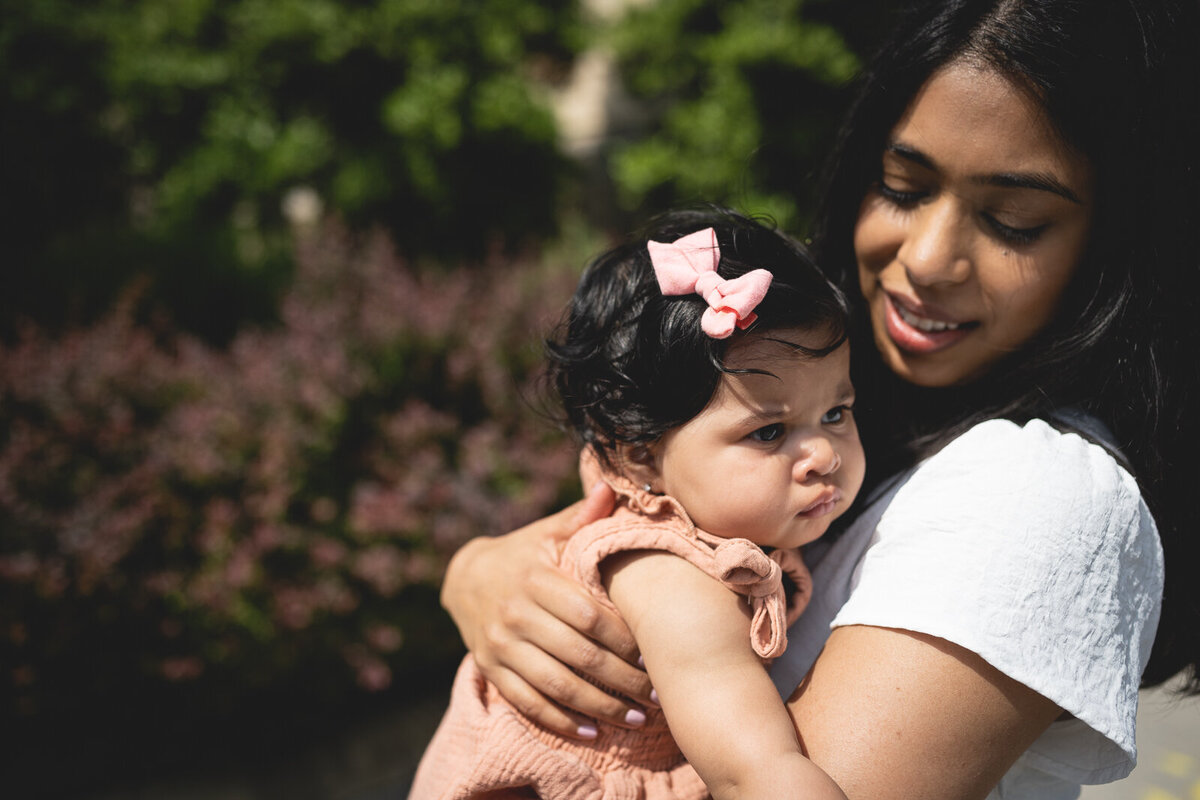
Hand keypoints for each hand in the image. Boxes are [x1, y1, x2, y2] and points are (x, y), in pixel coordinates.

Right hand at [440, 484, 655, 737]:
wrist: (466, 578)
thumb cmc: (525, 553)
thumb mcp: (549, 531)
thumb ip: (582, 516)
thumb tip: (610, 486)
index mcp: (535, 579)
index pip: (586, 615)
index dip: (622, 638)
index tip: (654, 654)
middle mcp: (514, 615)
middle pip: (576, 655)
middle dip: (619, 680)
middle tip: (657, 695)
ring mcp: (500, 647)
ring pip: (554, 685)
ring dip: (598, 706)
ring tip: (636, 718)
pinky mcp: (492, 670)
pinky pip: (527, 703)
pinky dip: (560, 721)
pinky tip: (594, 731)